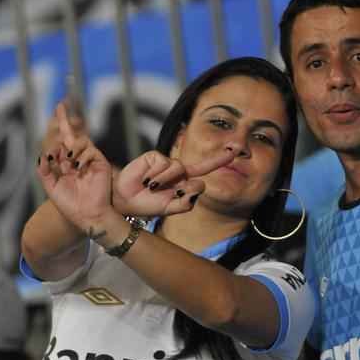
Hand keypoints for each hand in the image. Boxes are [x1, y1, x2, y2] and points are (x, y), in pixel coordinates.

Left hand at [37, 103, 112, 229]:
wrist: (87, 216)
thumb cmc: (70, 205)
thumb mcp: (51, 187)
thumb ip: (44, 171)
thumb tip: (44, 154)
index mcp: (66, 165)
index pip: (61, 143)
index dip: (57, 129)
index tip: (55, 114)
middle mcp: (78, 160)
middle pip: (71, 135)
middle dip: (65, 120)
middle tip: (60, 104)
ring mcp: (90, 161)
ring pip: (80, 141)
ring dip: (71, 149)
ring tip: (68, 165)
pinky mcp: (100, 164)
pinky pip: (90, 150)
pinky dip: (81, 157)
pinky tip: (77, 168)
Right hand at [113, 145, 237, 218]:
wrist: (124, 200)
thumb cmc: (147, 205)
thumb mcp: (169, 209)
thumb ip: (185, 202)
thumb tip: (198, 187)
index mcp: (185, 184)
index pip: (205, 172)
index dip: (220, 160)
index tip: (235, 151)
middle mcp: (179, 172)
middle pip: (198, 168)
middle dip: (202, 170)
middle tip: (168, 186)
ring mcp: (167, 163)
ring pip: (178, 169)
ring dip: (164, 182)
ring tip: (150, 188)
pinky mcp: (155, 156)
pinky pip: (163, 164)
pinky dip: (155, 176)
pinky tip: (145, 181)